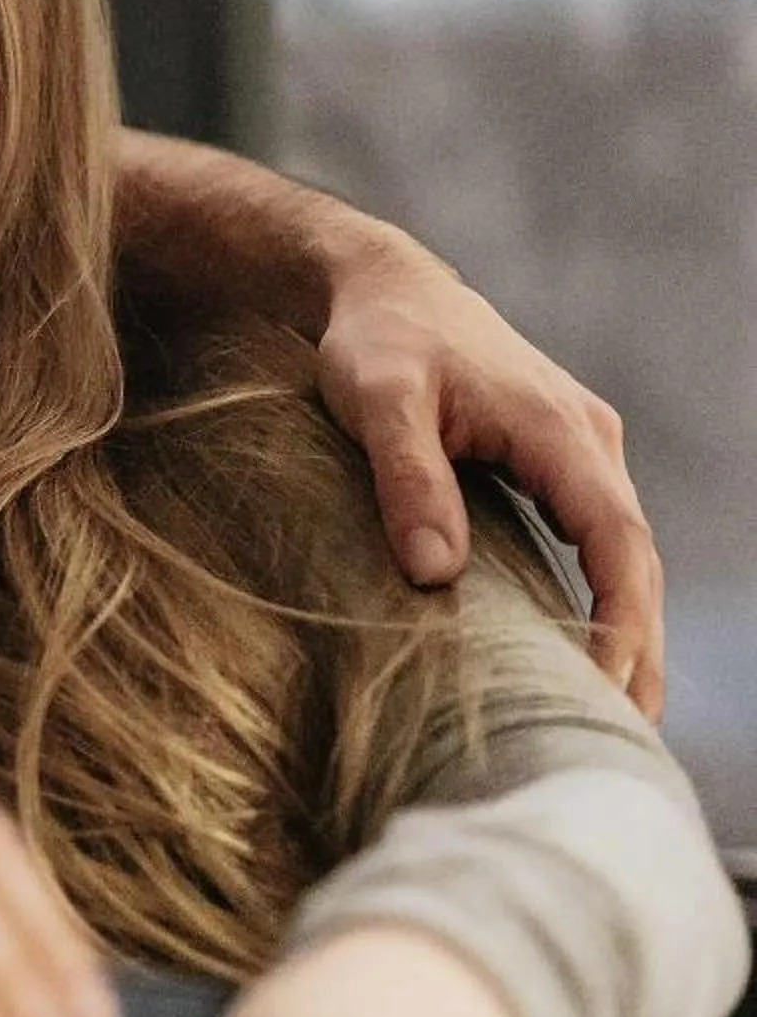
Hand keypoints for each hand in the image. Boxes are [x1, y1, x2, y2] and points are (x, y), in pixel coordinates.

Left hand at [316, 242, 661, 716]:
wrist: (381, 286)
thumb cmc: (377, 340)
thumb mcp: (378, 402)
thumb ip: (409, 480)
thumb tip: (436, 571)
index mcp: (558, 430)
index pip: (615, 539)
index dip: (624, 615)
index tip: (616, 682)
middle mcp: (586, 442)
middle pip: (632, 556)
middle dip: (639, 642)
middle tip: (629, 731)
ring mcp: (577, 449)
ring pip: (619, 550)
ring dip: (626, 624)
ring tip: (618, 711)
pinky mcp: (554, 459)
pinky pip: (593, 536)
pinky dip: (600, 593)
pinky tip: (586, 646)